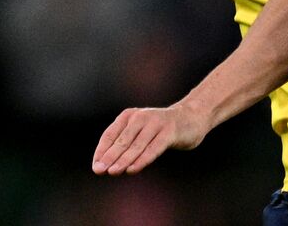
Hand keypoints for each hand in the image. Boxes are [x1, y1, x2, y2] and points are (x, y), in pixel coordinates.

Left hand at [91, 103, 208, 175]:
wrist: (191, 118)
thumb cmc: (160, 130)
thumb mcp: (140, 133)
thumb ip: (125, 145)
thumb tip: (106, 165)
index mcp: (129, 116)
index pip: (110, 134)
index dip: (102, 151)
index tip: (96, 167)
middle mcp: (140, 117)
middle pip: (122, 140)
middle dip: (110, 156)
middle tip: (99, 170)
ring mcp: (156, 123)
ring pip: (136, 145)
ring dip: (123, 159)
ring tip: (113, 172)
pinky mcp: (169, 132)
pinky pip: (153, 148)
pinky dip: (142, 159)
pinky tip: (132, 169)